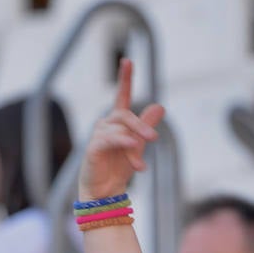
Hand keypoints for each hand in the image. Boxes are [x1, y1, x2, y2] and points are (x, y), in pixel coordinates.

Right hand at [79, 60, 163, 200]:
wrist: (105, 191)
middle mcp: (105, 124)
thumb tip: (161, 106)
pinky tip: (132, 145)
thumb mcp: (138, 144)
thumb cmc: (119, 166)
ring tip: (139, 167)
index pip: (121, 96)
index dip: (125, 79)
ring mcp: (97, 135)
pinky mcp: (92, 149)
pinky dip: (122, 141)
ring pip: (120, 131)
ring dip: (134, 147)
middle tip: (154, 138)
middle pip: (125, 116)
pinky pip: (109, 140)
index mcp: (117, 122)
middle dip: (141, 127)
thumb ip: (147, 125)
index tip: (127, 61)